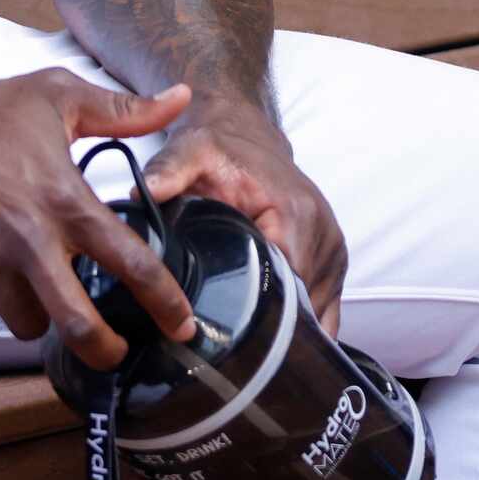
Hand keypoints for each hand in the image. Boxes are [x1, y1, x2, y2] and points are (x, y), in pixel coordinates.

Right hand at [0, 68, 197, 369]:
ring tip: (42, 287)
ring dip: (42, 314)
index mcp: (65, 199)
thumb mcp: (58, 96)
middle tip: (116, 352)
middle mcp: (29, 239)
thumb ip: (125, 110)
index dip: (164, 301)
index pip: (131, 262)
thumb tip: (181, 98)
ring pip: (28, 323)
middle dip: (105, 350)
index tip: (181, 325)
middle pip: (79, 324)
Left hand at [145, 99, 347, 333]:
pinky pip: (328, 305)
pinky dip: (306, 321)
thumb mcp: (189, 153)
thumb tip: (145, 191)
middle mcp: (321, 231)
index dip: (258, 319)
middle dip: (270, 330)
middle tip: (230, 346)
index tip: (227, 334)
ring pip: (317, 311)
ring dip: (290, 328)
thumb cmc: (220, 146)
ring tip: (249, 341)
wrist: (245, 132)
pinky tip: (275, 331)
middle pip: (303, 307)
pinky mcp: (333, 255)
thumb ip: (168, 172)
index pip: (287, 289)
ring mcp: (332, 246)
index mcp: (293, 214)